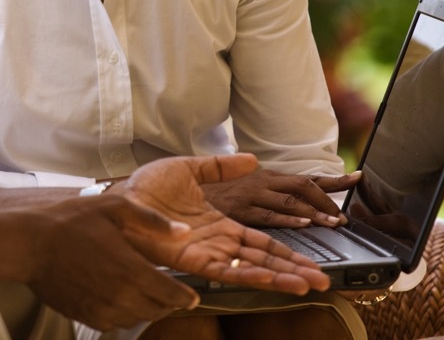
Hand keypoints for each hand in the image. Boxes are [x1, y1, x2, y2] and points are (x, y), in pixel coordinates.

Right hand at [27, 195, 200, 330]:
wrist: (29, 243)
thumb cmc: (70, 220)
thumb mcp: (115, 207)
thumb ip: (152, 221)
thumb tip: (184, 232)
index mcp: (132, 270)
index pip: (173, 295)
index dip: (186, 297)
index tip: (191, 296)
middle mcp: (120, 296)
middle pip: (157, 311)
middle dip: (167, 302)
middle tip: (167, 291)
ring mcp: (101, 309)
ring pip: (136, 319)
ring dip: (144, 308)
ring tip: (142, 292)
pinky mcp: (84, 315)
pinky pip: (112, 324)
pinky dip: (121, 314)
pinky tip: (117, 296)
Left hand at [114, 155, 331, 294]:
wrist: (120, 195)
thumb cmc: (147, 187)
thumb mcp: (191, 169)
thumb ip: (221, 167)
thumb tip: (251, 159)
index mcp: (220, 224)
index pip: (261, 241)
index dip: (287, 251)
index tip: (310, 260)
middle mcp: (217, 243)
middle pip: (264, 259)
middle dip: (294, 270)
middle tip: (323, 279)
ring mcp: (206, 253)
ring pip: (251, 268)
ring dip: (280, 276)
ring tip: (309, 283)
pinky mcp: (192, 260)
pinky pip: (226, 271)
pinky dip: (250, 274)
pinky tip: (272, 279)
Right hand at [201, 168, 360, 227]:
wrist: (180, 192)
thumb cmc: (211, 192)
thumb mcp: (237, 181)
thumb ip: (258, 181)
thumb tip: (275, 179)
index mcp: (266, 177)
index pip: (306, 178)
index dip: (333, 179)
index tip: (357, 178)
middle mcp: (262, 183)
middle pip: (303, 186)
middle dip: (328, 198)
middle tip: (346, 215)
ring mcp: (251, 196)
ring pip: (290, 203)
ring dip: (315, 213)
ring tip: (334, 224)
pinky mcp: (240, 211)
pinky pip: (269, 216)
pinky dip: (288, 220)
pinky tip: (304, 225)